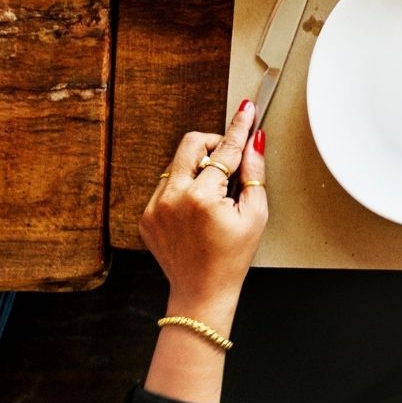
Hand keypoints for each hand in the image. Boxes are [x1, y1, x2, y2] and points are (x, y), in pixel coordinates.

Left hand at [141, 98, 267, 329]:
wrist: (201, 292)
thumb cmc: (231, 259)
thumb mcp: (255, 216)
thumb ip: (254, 174)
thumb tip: (255, 142)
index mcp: (202, 198)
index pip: (226, 150)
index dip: (240, 128)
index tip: (247, 110)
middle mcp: (173, 197)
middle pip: (192, 142)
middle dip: (214, 144)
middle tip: (229, 161)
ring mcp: (155, 206)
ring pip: (178, 162)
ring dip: (198, 167)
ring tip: (213, 195)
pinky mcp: (146, 214)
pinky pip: (166, 184)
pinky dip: (184, 187)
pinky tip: (197, 210)